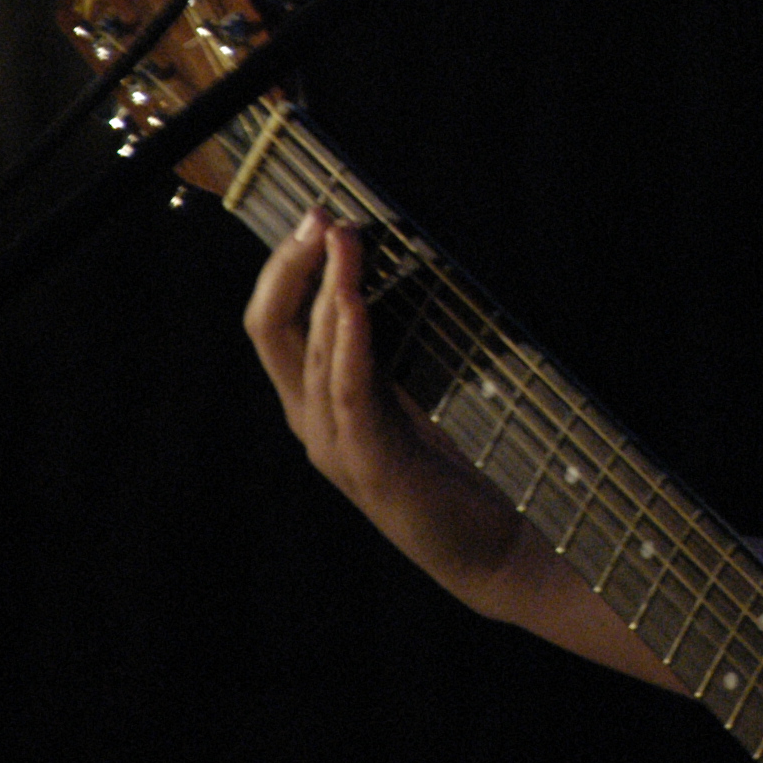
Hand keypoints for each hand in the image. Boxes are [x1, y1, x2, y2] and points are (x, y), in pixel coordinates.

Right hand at [243, 209, 533, 612]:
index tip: (318, 217)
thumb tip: (384, 282)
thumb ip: (387, 354)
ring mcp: (336, 446)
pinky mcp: (371, 465)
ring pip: (311, 353)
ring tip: (342, 241)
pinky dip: (351, 343)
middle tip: (321, 215)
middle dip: (293, 266)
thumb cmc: (451, 470)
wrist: (489, 548)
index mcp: (318, 404)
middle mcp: (314, 423)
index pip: (275, 324)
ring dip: (329, 289)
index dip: (287, 268)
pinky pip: (350, 393)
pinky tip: (357, 303)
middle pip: (273, 329)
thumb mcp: (410, 400)